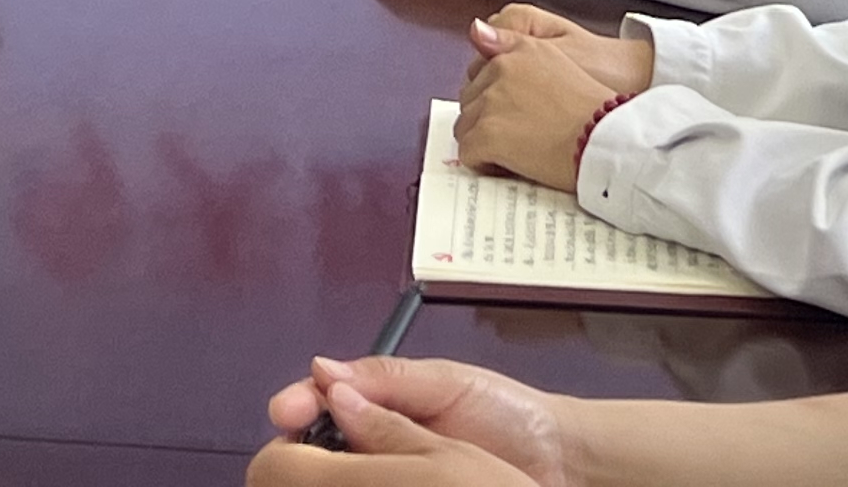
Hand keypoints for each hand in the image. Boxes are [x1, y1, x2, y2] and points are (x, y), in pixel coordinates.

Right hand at [254, 354, 575, 484]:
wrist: (561, 461)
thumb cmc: (509, 414)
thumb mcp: (447, 383)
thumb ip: (388, 379)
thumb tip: (325, 371)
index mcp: (383, 401)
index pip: (324, 398)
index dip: (300, 404)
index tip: (286, 412)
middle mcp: (380, 440)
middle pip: (321, 441)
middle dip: (300, 441)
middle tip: (290, 446)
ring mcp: (393, 474)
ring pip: (342, 472)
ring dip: (323, 469)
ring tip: (313, 470)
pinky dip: (353, 485)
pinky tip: (346, 484)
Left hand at [454, 8, 646, 188]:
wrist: (608, 139)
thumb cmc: (594, 109)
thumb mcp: (556, 60)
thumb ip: (509, 44)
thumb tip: (475, 29)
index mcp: (517, 51)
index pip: (481, 74)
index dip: (494, 100)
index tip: (512, 116)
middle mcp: (499, 70)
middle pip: (471, 101)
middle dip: (487, 120)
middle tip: (518, 136)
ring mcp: (490, 103)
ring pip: (466, 127)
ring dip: (484, 142)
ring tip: (516, 152)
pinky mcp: (487, 135)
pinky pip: (468, 152)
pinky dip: (482, 163)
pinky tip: (507, 166)